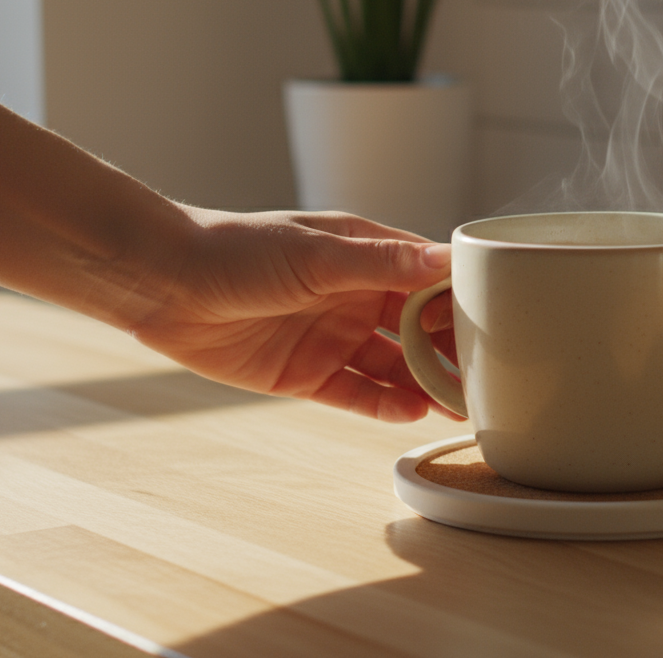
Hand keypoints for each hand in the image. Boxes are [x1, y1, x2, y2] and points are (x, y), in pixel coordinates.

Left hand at [128, 209, 462, 422]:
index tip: (498, 317)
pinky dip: (383, 405)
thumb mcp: (317, 253)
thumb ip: (383, 263)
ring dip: (425, 384)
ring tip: (460, 404)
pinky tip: (411, 412)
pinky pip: (356, 394)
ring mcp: (332, 337)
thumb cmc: (236, 250)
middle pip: (418, 328)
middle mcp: (354, 297)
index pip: (428, 277)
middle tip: (489, 373)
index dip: (461, 298)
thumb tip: (447, 258)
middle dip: (451, 349)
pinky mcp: (306, 375)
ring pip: (393, 367)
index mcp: (364, 256)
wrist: (164, 284)